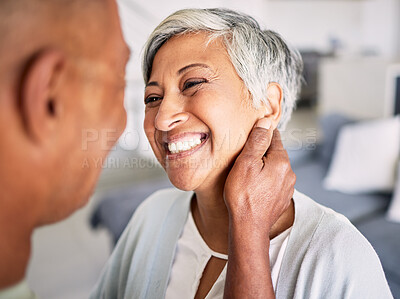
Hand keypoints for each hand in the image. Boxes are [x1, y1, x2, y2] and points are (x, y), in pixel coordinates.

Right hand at [223, 118, 295, 233]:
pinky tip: (254, 188)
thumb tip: (266, 122)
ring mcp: (288, 188)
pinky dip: (266, 181)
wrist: (249, 227)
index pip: (274, 137)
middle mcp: (289, 173)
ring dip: (264, 168)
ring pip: (275, 169)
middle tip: (245, 158)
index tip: (251, 137)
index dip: (261, 135)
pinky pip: (275, 182)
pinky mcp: (283, 199)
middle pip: (276, 153)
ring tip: (248, 175)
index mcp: (282, 161)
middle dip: (262, 153)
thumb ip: (257, 141)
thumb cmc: (243, 196)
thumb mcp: (246, 163)